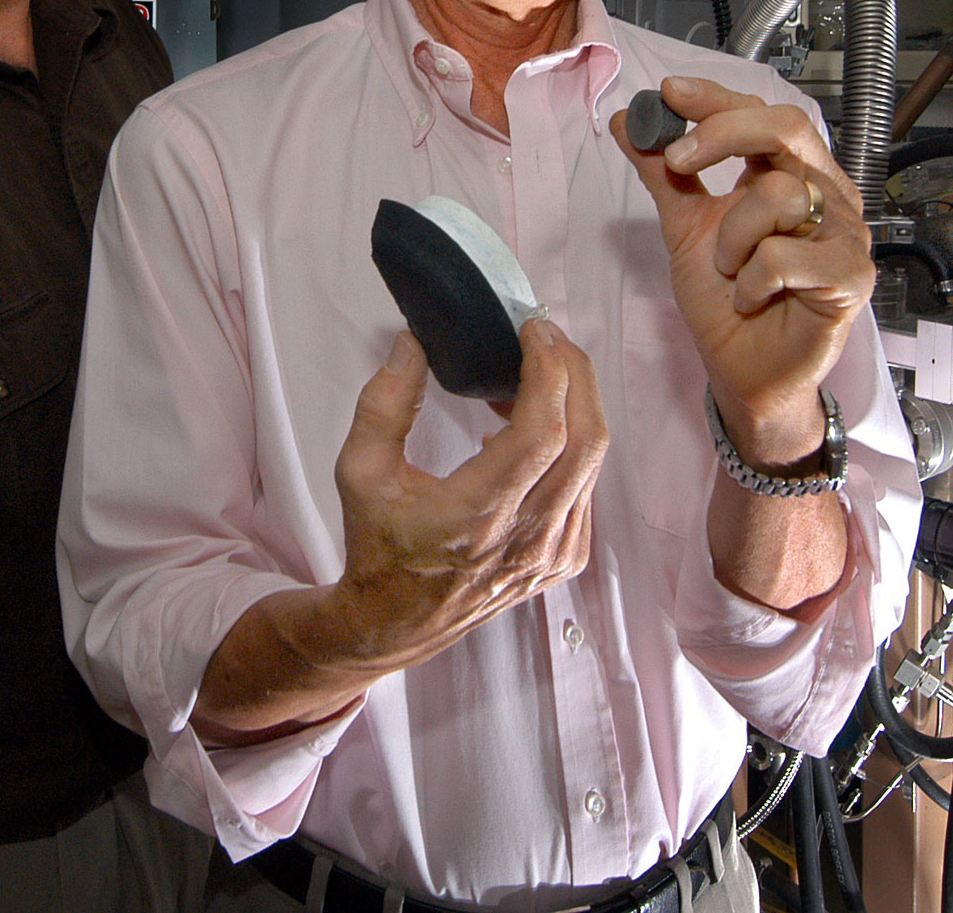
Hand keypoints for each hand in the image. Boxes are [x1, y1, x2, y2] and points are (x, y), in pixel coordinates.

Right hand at [315, 321, 606, 674]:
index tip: (533, 330)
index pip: (543, 433)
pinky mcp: (565, 558)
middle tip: (546, 336)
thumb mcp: (359, 471)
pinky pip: (587, 485)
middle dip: (575, 373)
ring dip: (575, 404)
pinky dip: (571, 442)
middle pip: (585, 439)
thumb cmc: (378, 546)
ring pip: (593, 460)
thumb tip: (412, 344)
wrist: (395, 621)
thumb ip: (384, 403)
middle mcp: (527, 539)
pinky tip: (533, 425)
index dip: (549, 372)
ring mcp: (553, 553)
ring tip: (536, 373)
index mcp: (477, 516)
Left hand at [613, 77, 874, 464]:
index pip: (762, 113)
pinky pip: (784, 255)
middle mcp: (824, 193)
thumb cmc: (726, 299)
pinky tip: (751, 297)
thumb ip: (663, 174)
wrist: (743, 371)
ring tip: (729, 270)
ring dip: (731, 237)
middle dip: (722, 135)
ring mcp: (843, 232)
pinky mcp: (850, 276)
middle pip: (786, 127)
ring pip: (777, 194)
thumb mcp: (684, 226)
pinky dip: (751, 279)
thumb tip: (629, 119)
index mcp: (790, 173)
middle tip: (677, 161)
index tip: (670, 94)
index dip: (718, 98)